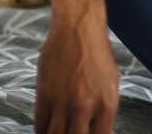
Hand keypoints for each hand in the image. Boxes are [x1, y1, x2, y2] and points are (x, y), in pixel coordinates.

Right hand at [35, 10, 119, 132]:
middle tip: (72, 133)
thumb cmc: (97, 55)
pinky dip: (42, 132)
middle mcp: (85, 106)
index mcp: (107, 104)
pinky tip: (46, 131)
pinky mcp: (44, 95)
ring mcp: (63, 102)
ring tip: (59, 133)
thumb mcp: (111, 84)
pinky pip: (40, 125)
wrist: (79, 28)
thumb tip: (102, 132)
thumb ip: (104, 111)